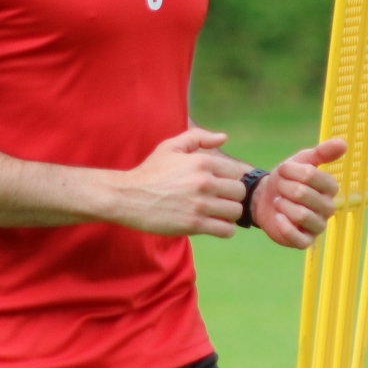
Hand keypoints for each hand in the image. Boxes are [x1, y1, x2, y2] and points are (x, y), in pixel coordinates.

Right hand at [107, 128, 249, 237]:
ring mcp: (199, 204)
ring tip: (217, 213)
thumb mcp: (171, 147)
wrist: (127, 197)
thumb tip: (224, 138)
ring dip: (229, 214)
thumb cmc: (150, 172)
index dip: (230, 179)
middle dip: (232, 197)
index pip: (237, 172)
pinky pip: (226, 230)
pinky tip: (213, 225)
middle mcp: (204, 182)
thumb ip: (198, 138)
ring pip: (236, 212)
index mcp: (202, 161)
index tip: (220, 186)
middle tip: (220, 200)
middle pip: (240, 192)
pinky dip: (224, 230)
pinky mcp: (193, 224)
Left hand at [251, 138, 346, 249]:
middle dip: (284, 187)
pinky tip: (278, 217)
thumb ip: (322, 153)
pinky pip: (298, 237)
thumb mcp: (301, 161)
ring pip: (302, 215)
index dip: (292, 171)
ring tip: (278, 201)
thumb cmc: (287, 178)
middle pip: (303, 194)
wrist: (265, 198)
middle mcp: (328, 208)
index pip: (311, 176)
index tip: (283, 169)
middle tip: (279, 187)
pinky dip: (284, 226)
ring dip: (282, 205)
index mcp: (330, 188)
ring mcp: (318, 226)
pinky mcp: (305, 241)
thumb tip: (343, 143)